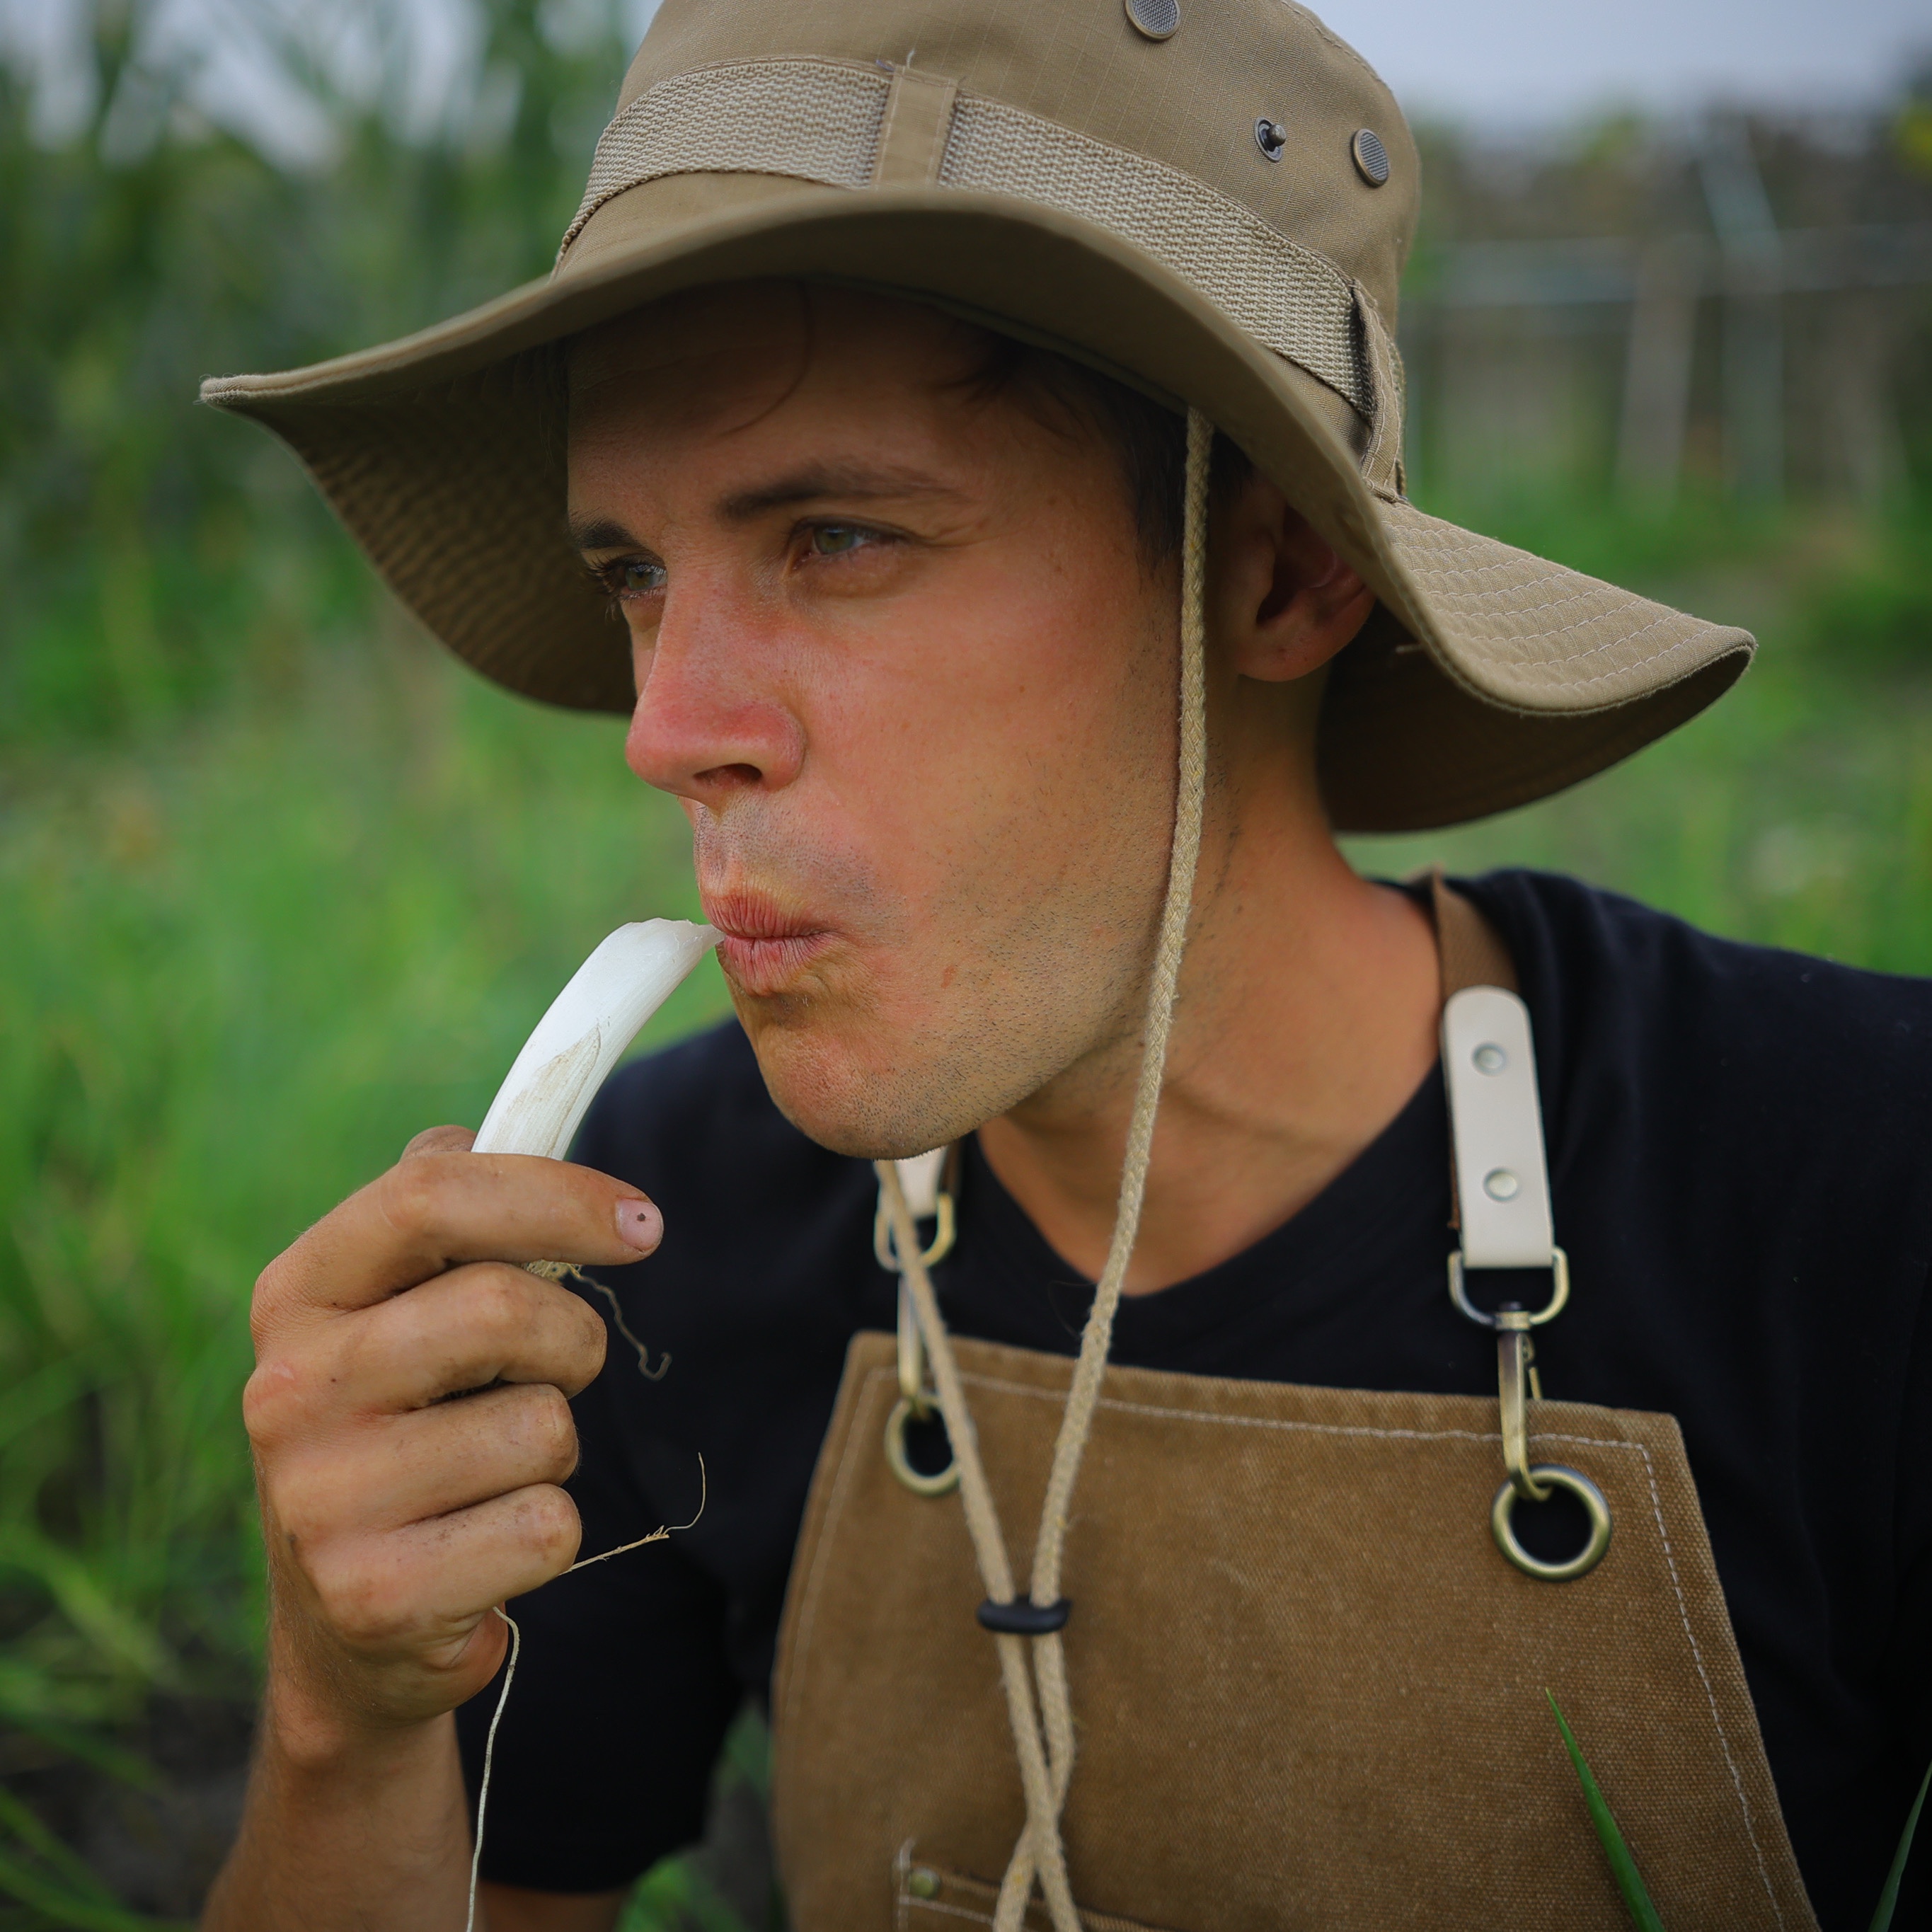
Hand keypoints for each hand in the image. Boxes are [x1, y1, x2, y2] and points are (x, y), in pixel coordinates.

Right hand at [244, 1127, 658, 1749]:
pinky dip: (548, 1534)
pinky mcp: (373, 1596)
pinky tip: (485, 1547)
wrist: (352, 1619)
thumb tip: (486, 1128)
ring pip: (541, 1427)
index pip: (429, 1193)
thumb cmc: (407, 1425)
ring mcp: (320, 1498)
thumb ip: (443, 1217)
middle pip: (502, 1306)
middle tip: (560, 1368)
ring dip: (556, 1446)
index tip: (642, 1226)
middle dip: (573, 1337)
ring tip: (492, 1472)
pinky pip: (548, 1527)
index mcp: (301, 1292)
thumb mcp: (397, 1310)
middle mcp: (289, 1388)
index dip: (557, 1194)